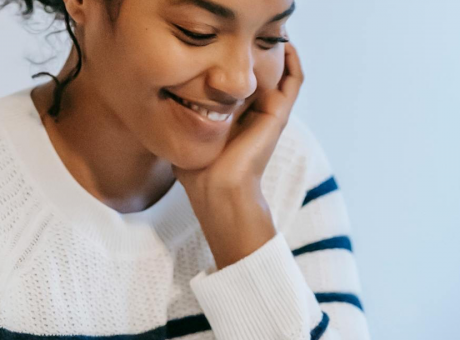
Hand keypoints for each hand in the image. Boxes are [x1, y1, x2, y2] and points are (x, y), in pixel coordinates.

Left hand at [174, 42, 304, 268]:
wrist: (218, 190)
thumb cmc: (198, 171)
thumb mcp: (185, 134)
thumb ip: (183, 116)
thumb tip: (166, 98)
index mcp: (234, 117)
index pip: (239, 84)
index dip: (235, 65)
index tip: (224, 45)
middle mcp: (254, 113)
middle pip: (261, 75)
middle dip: (256, 53)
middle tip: (249, 31)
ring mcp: (268, 113)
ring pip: (280, 73)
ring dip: (277, 52)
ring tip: (272, 30)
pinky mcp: (278, 114)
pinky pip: (293, 82)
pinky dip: (293, 62)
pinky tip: (286, 43)